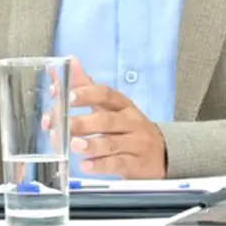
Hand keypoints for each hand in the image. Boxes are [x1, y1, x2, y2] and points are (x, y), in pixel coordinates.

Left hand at [67, 58, 166, 178]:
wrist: (163, 153)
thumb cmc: (129, 127)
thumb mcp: (112, 106)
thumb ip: (88, 86)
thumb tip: (70, 60)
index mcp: (123, 105)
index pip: (106, 95)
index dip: (87, 94)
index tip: (68, 96)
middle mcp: (130, 122)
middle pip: (107, 120)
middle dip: (83, 123)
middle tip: (62, 125)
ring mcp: (135, 143)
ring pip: (112, 143)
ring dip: (92, 144)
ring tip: (74, 145)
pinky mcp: (136, 164)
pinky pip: (118, 164)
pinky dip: (101, 165)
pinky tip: (86, 165)